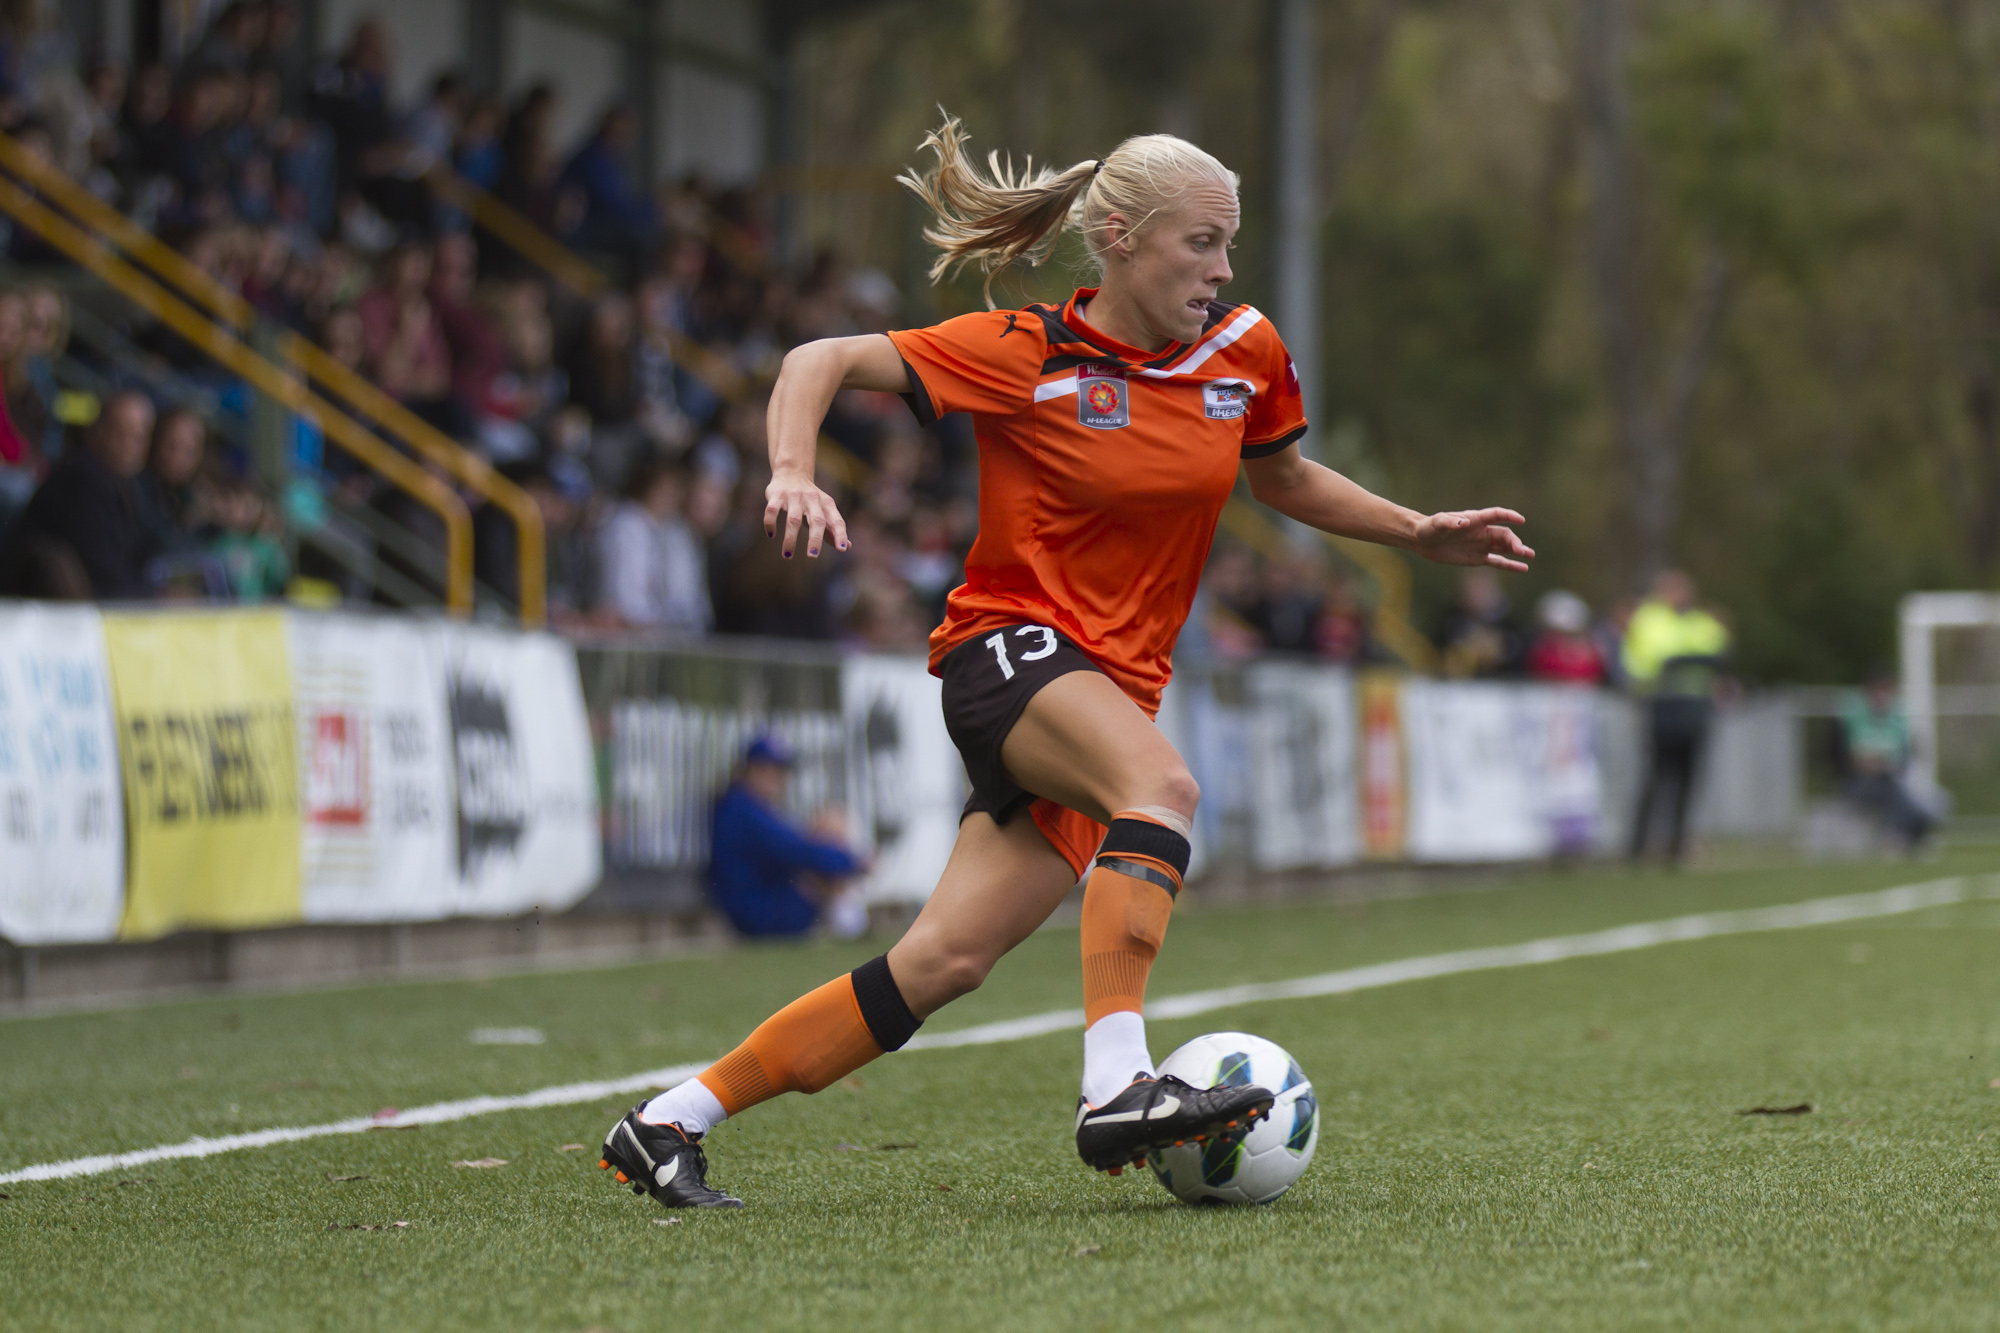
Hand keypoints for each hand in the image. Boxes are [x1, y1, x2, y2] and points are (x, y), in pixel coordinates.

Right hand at [764, 470, 849, 558]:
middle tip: (812, 556)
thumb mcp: (823, 511)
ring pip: (794, 520)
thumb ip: (832, 529)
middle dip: (815, 540)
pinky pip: (772, 510)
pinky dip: (770, 523)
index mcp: (826, 504)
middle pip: (816, 521)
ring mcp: (793, 496)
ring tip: (788, 556)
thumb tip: (847, 547)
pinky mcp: (777, 494)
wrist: (792, 472)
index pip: (836, 520)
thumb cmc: (810, 500)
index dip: (840, 534)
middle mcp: (812, 499)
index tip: (842, 549)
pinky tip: (771, 535)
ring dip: (790, 539)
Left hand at [1412, 507, 1533, 571]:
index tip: (1520, 520)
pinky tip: (1523, 568)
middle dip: (1513, 542)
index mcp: (1475, 519)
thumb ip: (1450, 522)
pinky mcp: (1478, 558)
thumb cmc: (1429, 528)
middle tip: (1521, 550)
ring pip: (1504, 547)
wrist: (1422, 541)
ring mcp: (1481, 545)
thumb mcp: (1437, 523)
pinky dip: (1510, 565)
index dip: (1509, 516)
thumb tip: (1463, 523)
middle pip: (1503, 535)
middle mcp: (1482, 531)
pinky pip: (1498, 561)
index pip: (1496, 515)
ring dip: (1517, 551)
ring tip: (1530, 555)